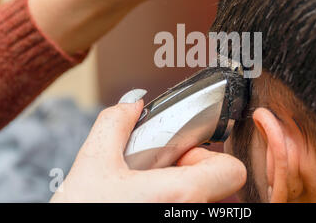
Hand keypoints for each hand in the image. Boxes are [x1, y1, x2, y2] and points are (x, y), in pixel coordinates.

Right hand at [50, 100, 246, 202]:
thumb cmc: (83, 214)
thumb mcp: (92, 165)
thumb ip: (116, 124)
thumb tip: (132, 104)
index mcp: (181, 197)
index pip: (232, 170)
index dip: (208, 158)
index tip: (181, 159)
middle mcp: (194, 219)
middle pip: (218, 187)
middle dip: (191, 175)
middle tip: (159, 177)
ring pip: (205, 203)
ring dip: (183, 194)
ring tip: (148, 194)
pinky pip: (192, 214)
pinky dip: (177, 207)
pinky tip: (146, 205)